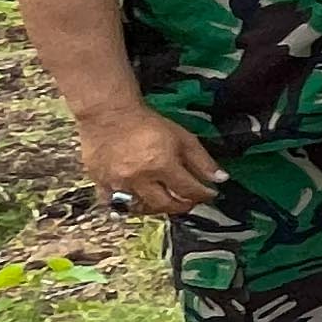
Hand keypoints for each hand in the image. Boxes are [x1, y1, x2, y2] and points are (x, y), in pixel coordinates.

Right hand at [82, 103, 221, 218]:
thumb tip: (220, 179)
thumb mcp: (182, 137)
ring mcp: (118, 183)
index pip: (189, 190)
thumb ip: (202, 161)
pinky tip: (136, 200)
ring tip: (166, 200)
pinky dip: (127, 205)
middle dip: (182, 206)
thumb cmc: (147, 123)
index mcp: (161, 164)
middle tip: (189, 201)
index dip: (203, 194)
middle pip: (165, 205)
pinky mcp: (100, 183)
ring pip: (141, 208)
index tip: (210, 194)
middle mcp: (139, 178)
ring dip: (156, 208)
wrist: (109, 114)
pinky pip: (114, 204)